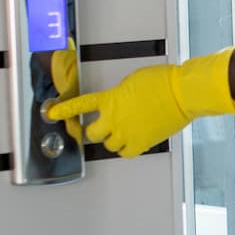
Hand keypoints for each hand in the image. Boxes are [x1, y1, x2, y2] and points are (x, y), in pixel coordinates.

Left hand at [46, 46, 234, 158]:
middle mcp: (114, 119)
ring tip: (123, 132)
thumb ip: (118, 94)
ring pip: (109, 144)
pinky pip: (125, 153)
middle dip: (96, 130)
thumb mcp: (131, 81)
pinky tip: (132, 141)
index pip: (80, 105)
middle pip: (93, 133)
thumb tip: (118, 104)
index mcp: (110, 99)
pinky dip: (126, 148)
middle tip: (102, 127)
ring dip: (113, 139)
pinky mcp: (142, 143)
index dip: (64, 110)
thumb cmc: (162, 82)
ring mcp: (127, 133)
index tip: (53, 113)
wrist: (181, 93)